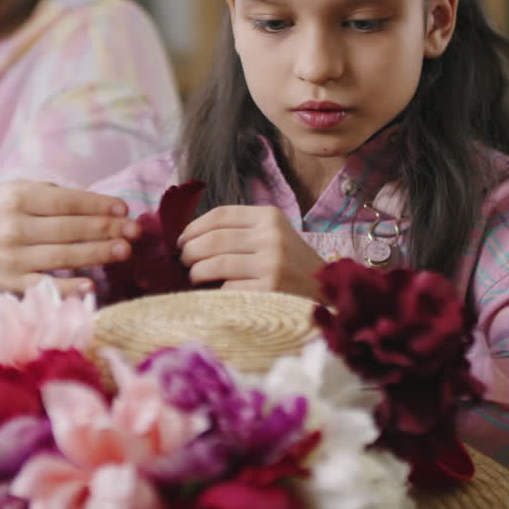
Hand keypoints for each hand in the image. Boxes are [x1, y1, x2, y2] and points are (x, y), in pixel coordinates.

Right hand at [0, 180, 140, 294]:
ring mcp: (12, 257)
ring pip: (62, 256)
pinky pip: (44, 286)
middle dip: (106, 230)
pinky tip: (91, 284)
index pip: (67, 202)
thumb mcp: (12, 192)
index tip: (124, 209)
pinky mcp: (9, 283)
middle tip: (134, 232)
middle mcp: (14, 227)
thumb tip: (96, 204)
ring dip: (97, 254)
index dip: (98, 205)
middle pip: (69, 229)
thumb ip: (49, 195)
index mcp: (17, 198)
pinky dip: (68, 287)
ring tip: (124, 251)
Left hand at [178, 205, 323, 298]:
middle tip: (184, 261)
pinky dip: (215, 292)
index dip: (193, 227)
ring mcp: (272, 264)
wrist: (327, 293)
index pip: (220, 215)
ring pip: (216, 263)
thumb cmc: (293, 266)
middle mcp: (272, 237)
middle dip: (190, 251)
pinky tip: (214, 293)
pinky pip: (228, 288)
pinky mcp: (270, 290)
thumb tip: (191, 238)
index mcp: (270, 217)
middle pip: (214, 239)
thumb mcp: (275, 236)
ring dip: (196, 272)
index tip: (181, 240)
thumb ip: (242, 231)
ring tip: (195, 277)